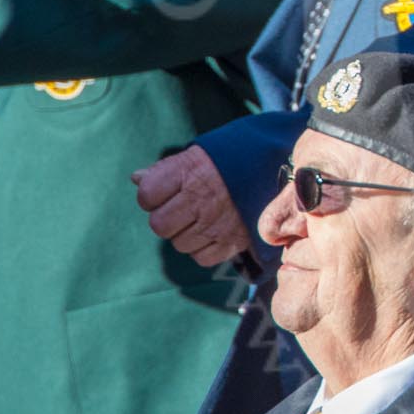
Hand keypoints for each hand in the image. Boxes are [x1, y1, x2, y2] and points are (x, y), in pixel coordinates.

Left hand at [134, 146, 250, 267]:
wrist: (277, 168)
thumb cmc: (230, 162)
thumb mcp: (198, 155)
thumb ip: (166, 169)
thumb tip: (136, 179)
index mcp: (190, 172)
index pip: (147, 194)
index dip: (152, 195)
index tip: (165, 191)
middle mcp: (202, 198)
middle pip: (159, 225)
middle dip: (166, 219)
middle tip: (181, 210)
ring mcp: (218, 223)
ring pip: (180, 244)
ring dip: (186, 234)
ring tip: (201, 219)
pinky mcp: (234, 242)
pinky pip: (202, 258)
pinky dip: (204, 248)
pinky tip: (213, 232)